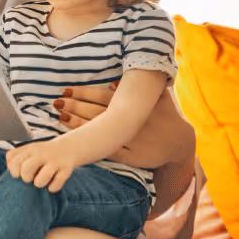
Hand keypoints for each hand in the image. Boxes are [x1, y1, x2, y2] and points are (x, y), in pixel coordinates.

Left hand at [6, 139, 74, 192]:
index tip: (19, 174)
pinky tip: (52, 184)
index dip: (14, 171)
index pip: (14, 161)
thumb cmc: (43, 153)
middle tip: (30, 178)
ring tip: (41, 181)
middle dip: (26, 178)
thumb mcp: (28, 150)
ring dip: (39, 183)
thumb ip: (15, 157)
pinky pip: (56, 185)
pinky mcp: (66, 170)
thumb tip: (9, 169)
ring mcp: (54, 162)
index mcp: (30, 149)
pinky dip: (52, 188)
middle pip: (26, 169)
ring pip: (41, 179)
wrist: (68, 147)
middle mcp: (41, 154)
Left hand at [53, 83, 193, 168]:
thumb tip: (112, 82)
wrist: (181, 144)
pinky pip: (107, 151)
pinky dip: (92, 145)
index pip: (102, 97)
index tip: (67, 90)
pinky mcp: (130, 157)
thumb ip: (141, 86)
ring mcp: (129, 140)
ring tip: (60, 117)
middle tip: (57, 103)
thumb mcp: (158, 98)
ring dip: (78, 125)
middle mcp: (130, 122)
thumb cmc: (167, 116)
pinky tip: (77, 140)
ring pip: (99, 131)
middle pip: (96, 112)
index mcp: (134, 105)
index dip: (84, 93)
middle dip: (75, 107)